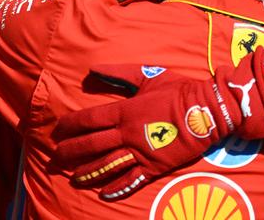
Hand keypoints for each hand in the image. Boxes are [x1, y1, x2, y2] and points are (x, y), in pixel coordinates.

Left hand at [53, 53, 263, 200]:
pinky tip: (103, 194)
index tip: (58, 130)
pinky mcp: (156, 166)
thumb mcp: (147, 75)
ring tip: (73, 178)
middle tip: (55, 157)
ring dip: (88, 172)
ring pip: (108, 164)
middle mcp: (128, 133)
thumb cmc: (177, 90)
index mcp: (124, 111)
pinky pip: (133, 180)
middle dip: (71, 151)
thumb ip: (119, 73)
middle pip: (92, 144)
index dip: (71, 125)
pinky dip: (117, 188)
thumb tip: (92, 68)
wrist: (208, 109)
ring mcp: (142, 152)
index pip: (90, 119)